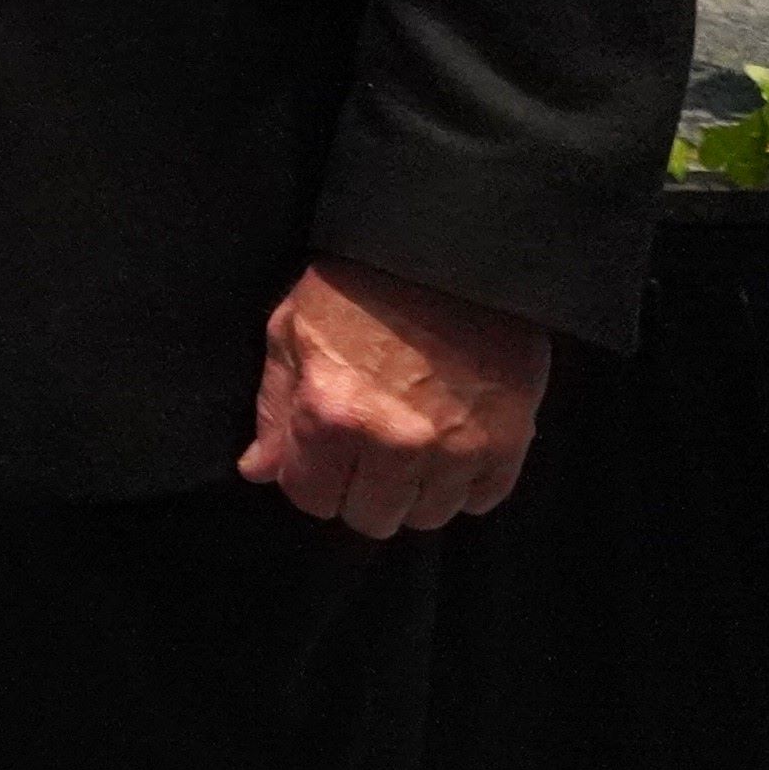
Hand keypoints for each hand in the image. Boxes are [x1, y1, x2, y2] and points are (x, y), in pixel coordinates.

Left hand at [240, 257, 551, 534]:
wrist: (449, 251)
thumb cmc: (358, 285)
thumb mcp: (291, 331)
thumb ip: (274, 409)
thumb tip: (259, 472)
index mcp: (331, 415)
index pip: (311, 498)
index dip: (312, 478)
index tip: (322, 456)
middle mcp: (395, 444)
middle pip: (371, 518)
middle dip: (360, 489)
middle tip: (367, 449)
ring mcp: (457, 449)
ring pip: (427, 517)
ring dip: (414, 491)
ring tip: (411, 445)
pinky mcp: (509, 443)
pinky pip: (482, 500)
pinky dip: (465, 483)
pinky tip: (451, 445)